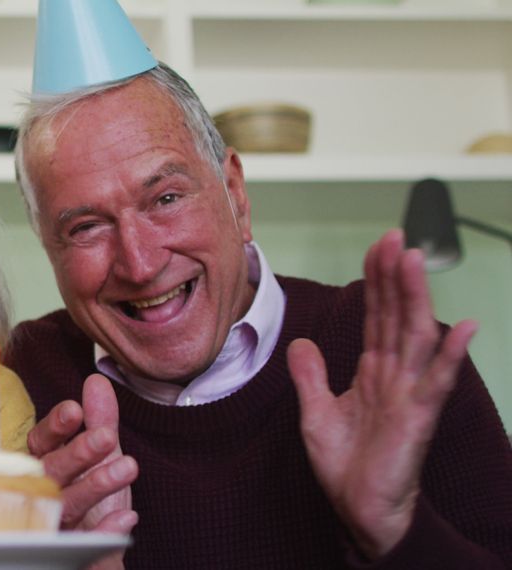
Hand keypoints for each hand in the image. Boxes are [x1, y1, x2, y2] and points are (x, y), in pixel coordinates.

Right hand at [28, 375, 138, 568]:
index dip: (55, 427)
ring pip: (68, 505)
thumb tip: (97, 380)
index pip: (40, 442)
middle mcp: (43, 494)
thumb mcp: (100, 455)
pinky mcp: (71, 553)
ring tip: (129, 467)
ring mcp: (56, 525)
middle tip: (107, 437)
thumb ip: (99, 420)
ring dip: (96, 485)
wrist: (97, 551)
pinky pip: (85, 546)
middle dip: (77, 453)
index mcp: (45, 466)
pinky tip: (128, 519)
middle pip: (50, 472)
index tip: (74, 410)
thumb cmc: (91, 495)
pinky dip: (105, 532)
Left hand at [287, 229, 476, 559]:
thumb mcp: (315, 413)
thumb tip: (300, 342)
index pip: (376, 317)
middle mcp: (396, 376)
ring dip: (416, 298)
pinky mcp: (418, 418)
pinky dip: (450, 355)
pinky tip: (463, 327)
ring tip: (414, 261)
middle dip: (394, 277)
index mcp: (373, 372)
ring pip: (416, 336)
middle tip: (394, 237)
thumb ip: (310, 376)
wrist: (359, 509)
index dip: (376, 283)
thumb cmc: (346, 465)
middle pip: (396, 316)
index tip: (377, 247)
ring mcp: (410, 394)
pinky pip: (437, 382)